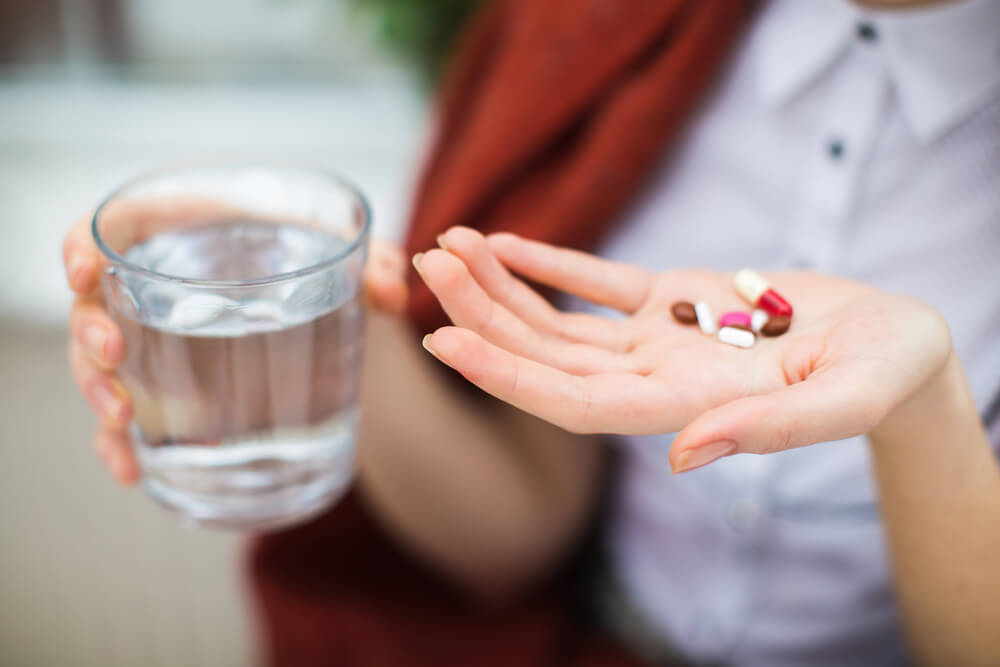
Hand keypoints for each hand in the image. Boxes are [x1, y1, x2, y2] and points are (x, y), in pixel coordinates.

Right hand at [63, 202, 408, 483]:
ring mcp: (159, 345)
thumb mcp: (347, 258)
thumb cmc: (322, 272)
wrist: (330, 324)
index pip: (116, 229)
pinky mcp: (168, 392)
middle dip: (90, 332)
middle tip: (114, 353)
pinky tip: (132, 471)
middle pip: (96, 305)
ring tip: (120, 419)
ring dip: (99, 392)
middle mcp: (162, 292)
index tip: (85, 269)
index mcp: (189, 239)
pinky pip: (127, 417)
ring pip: (100, 366)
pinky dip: (121, 445)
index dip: (85, 243)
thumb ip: (373, 261)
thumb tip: (391, 286)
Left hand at [413, 227, 951, 471]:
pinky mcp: (674, 297)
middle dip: (483, 313)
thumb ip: (771, 428)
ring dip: (502, 285)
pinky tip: (502, 243)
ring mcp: (659, 338)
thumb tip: (685, 456)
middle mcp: (657, 377)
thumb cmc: (885, 373)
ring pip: (560, 318)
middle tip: (425, 264)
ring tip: (450, 243)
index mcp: (688, 405)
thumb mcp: (845, 398)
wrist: (895, 344)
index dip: (506, 376)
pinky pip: (596, 283)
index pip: (574, 402)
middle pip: (549, 355)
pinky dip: (550, 263)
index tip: (441, 342)